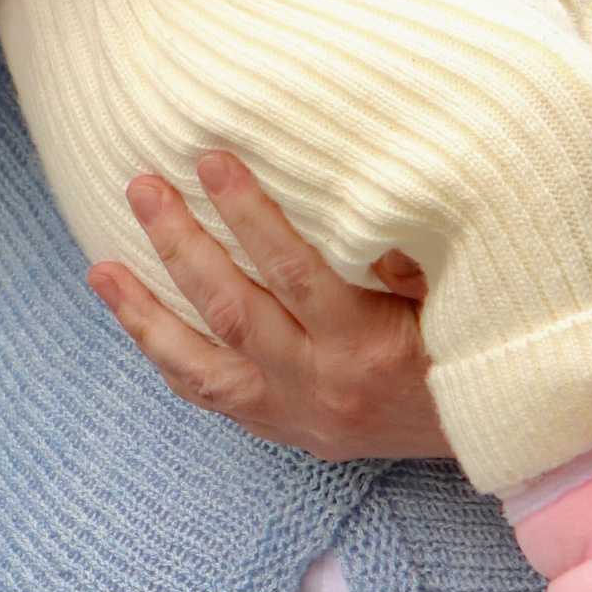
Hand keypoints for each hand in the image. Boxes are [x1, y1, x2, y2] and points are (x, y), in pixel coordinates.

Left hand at [90, 153, 450, 460]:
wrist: (492, 432)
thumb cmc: (475, 341)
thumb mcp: (459, 295)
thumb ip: (409, 257)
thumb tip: (355, 206)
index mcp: (369, 345)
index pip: (294, 271)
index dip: (248, 213)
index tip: (211, 159)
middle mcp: (323, 385)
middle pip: (234, 309)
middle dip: (181, 244)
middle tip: (143, 186)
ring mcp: (296, 413)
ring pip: (202, 365)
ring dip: (145, 314)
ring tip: (99, 267)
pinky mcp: (284, 429)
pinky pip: (210, 397)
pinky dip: (168, 358)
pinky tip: (135, 319)